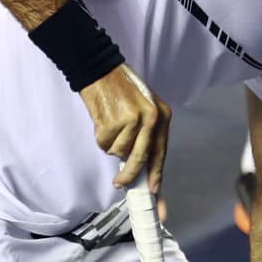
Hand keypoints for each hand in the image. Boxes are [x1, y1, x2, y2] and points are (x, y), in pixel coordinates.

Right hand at [78, 65, 170, 191]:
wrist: (100, 69)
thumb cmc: (122, 90)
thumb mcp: (144, 107)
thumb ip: (146, 134)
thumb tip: (144, 167)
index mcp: (161, 115)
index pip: (160, 151)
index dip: (156, 173)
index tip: (154, 191)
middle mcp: (150, 118)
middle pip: (140, 159)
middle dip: (129, 176)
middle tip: (120, 184)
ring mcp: (132, 120)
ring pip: (119, 153)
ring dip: (112, 145)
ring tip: (111, 125)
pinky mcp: (112, 122)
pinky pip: (104, 144)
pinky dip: (101, 138)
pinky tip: (103, 121)